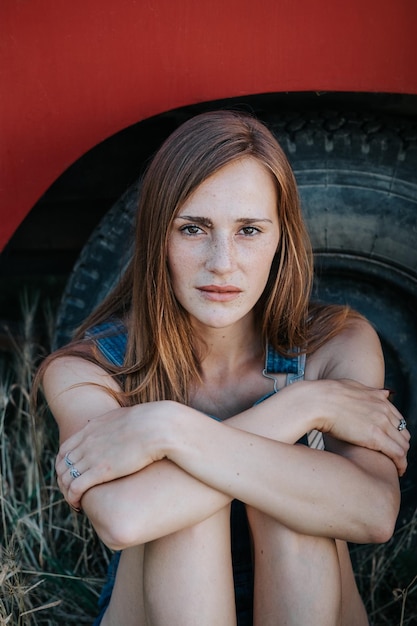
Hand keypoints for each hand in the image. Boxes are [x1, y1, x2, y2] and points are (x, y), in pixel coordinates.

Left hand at [55, 402, 172, 509]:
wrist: (157, 426)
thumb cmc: (151, 422)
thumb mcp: (127, 416)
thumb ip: (117, 421)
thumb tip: (120, 424)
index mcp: (92, 428)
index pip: (66, 449)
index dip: (64, 464)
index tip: (71, 474)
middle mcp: (87, 442)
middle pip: (62, 464)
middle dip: (63, 480)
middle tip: (72, 491)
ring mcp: (92, 456)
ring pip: (65, 478)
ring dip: (66, 492)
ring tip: (75, 501)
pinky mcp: (100, 471)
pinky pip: (75, 488)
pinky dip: (72, 498)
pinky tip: (78, 505)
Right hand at [307, 379, 409, 475]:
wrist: (317, 401)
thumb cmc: (326, 396)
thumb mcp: (352, 387)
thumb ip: (369, 392)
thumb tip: (384, 393)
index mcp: (378, 399)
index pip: (398, 420)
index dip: (396, 433)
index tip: (391, 443)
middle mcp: (384, 410)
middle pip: (403, 433)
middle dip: (399, 445)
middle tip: (392, 457)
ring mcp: (382, 423)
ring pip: (403, 445)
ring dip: (401, 457)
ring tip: (395, 467)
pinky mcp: (376, 438)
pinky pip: (398, 454)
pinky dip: (401, 464)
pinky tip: (398, 471)